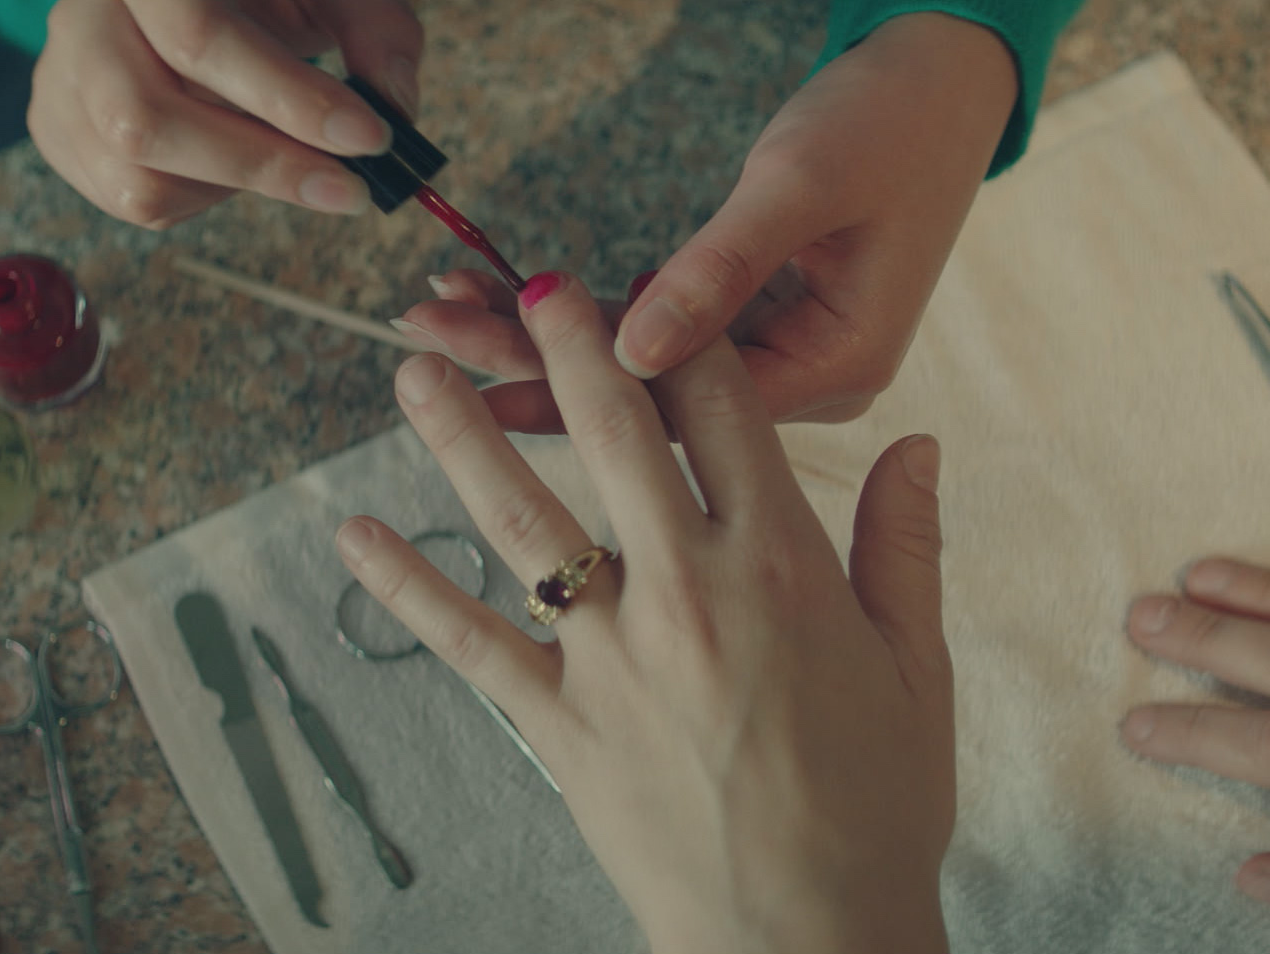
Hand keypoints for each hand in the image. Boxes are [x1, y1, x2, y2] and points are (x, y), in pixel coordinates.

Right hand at [29, 0, 422, 227]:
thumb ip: (376, 32)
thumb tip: (394, 107)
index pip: (200, 38)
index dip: (290, 98)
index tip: (370, 137)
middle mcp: (84, 17)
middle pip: (147, 118)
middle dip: (264, 165)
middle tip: (351, 189)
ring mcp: (59, 77)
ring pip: (135, 173)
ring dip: (230, 185)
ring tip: (281, 155)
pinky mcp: (56, 130)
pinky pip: (128, 198)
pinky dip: (198, 197)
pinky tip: (228, 159)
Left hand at [338, 272, 954, 952]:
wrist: (806, 940)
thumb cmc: (877, 810)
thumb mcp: (919, 670)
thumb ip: (905, 545)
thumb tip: (918, 443)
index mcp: (786, 566)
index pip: (725, 414)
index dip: (686, 338)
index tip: (653, 293)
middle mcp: (691, 592)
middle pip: (614, 436)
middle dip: (570, 345)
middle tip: (530, 284)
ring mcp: (613, 658)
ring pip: (523, 521)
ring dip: (463, 438)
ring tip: (415, 371)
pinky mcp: (560, 725)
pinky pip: (469, 642)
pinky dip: (407, 587)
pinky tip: (351, 535)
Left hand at [391, 12, 1016, 430]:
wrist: (947, 78)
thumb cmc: (889, 123)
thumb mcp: (800, 188)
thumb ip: (718, 272)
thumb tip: (626, 351)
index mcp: (836, 370)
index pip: (684, 408)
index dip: (573, 392)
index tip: (476, 369)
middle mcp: (807, 380)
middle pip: (650, 397)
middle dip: (535, 362)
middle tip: (428, 333)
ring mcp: (783, 355)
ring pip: (646, 365)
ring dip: (549, 335)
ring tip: (445, 306)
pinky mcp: (760, 321)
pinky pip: (664, 328)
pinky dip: (591, 311)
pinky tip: (513, 295)